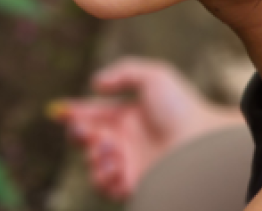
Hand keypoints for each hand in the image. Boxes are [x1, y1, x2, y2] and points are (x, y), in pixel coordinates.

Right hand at [52, 57, 243, 200]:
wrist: (203, 140)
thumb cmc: (181, 106)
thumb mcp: (154, 76)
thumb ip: (122, 72)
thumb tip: (94, 85)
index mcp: (127, 116)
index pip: (92, 114)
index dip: (74, 113)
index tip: (58, 111)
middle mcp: (126, 141)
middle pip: (86, 141)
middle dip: (80, 134)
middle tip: (87, 132)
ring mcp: (129, 165)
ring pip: (92, 166)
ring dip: (93, 157)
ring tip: (110, 149)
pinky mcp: (134, 186)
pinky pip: (106, 188)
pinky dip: (104, 177)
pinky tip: (117, 165)